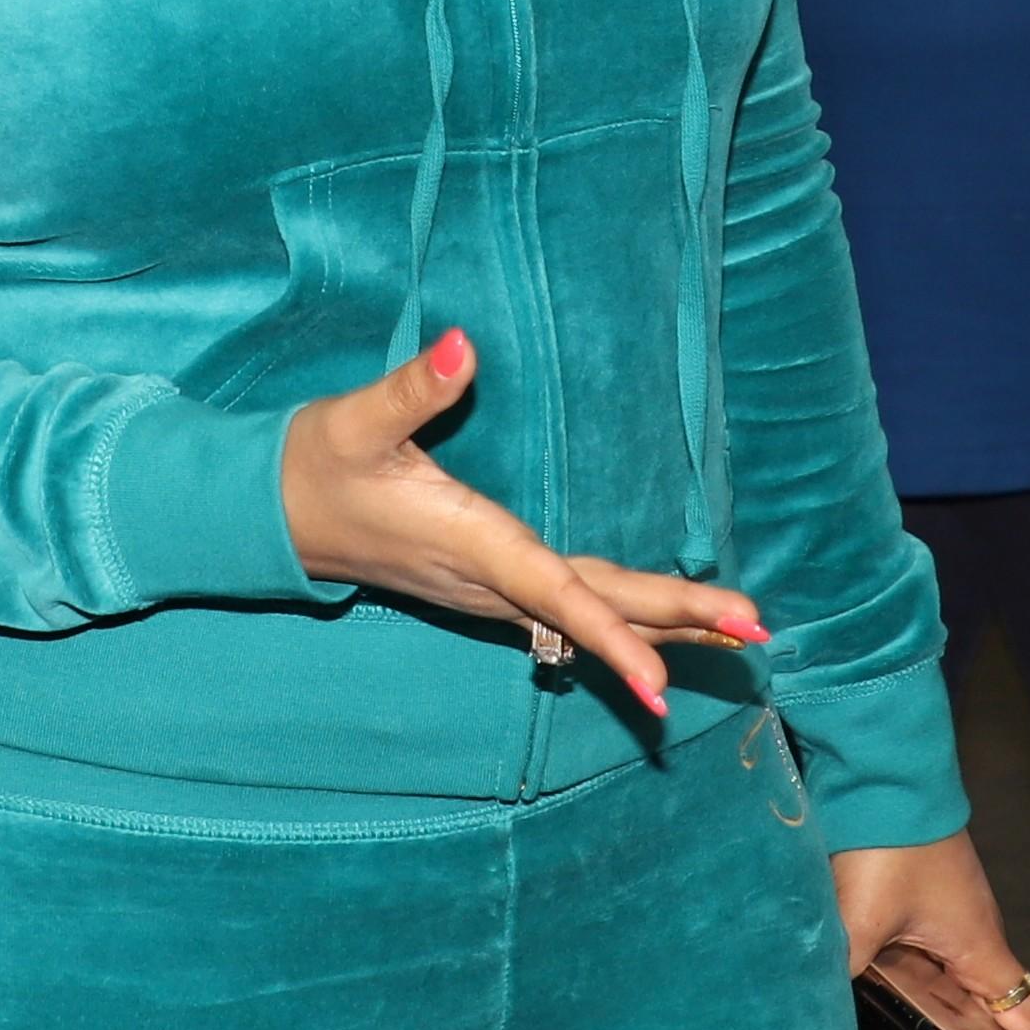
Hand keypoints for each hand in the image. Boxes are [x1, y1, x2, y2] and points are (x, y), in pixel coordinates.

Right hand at [278, 329, 763, 720]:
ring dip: (662, 626)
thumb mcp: (355, 419)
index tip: (662, 683)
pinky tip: (662, 629)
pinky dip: (623, 621)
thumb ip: (415, 387)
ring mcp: (490, 591)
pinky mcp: (488, 587)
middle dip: (676, 624)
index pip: (556, 594)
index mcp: (471, 543)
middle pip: (596, 609)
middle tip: (758, 630)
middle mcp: (488, 580)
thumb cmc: (314, 464)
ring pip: (588, 616)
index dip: (613, 636)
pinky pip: (570, 612)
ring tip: (738, 632)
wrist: (272, 515)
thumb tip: (464, 347)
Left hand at [835, 830, 1029, 1029]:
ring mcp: (945, 921)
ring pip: (948, 989)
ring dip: (930, 1022)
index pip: (1029, 1018)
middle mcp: (972, 939)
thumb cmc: (889, 846)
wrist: (881, 776)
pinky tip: (873, 1003)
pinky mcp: (918, 905)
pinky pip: (921, 963)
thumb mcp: (861, 920)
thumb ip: (845, 970)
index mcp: (979, 948)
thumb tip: (816, 1004)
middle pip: (985, 1012)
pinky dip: (906, 990)